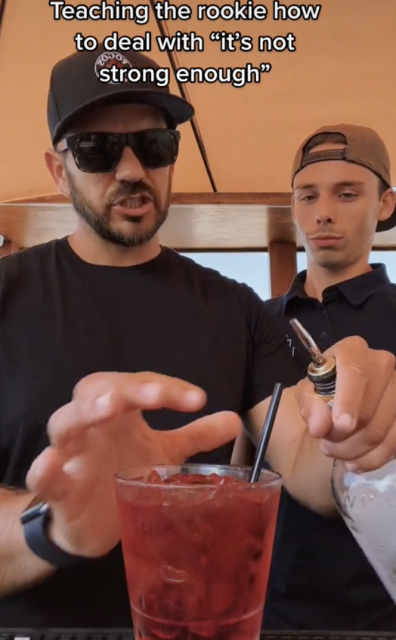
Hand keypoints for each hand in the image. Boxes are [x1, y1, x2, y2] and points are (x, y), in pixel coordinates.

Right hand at [26, 372, 241, 557]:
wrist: (90, 522)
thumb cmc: (122, 472)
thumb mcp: (163, 454)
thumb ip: (194, 437)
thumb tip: (234, 420)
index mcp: (119, 412)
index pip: (139, 386)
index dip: (167, 387)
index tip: (198, 399)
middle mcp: (93, 425)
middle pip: (96, 391)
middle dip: (124, 389)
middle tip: (152, 394)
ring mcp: (71, 454)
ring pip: (65, 422)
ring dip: (85, 413)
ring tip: (109, 408)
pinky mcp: (57, 489)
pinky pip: (43, 475)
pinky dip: (45, 468)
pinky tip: (53, 464)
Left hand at [294, 336, 395, 470]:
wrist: (344, 390)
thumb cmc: (323, 386)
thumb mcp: (308, 391)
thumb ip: (310, 406)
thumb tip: (320, 427)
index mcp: (354, 351)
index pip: (356, 373)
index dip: (349, 401)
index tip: (340, 426)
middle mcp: (382, 364)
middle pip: (370, 408)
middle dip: (344, 435)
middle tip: (325, 445)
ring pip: (382, 430)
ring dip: (355, 450)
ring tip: (335, 453)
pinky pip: (395, 443)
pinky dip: (373, 459)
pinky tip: (355, 463)